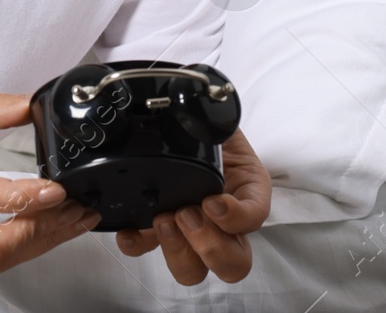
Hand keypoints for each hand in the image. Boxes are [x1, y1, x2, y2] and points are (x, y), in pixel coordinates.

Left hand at [114, 126, 270, 284]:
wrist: (178, 117)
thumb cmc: (203, 121)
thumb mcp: (219, 119)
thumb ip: (218, 122)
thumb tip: (206, 119)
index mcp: (246, 191)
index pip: (255, 218)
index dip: (236, 219)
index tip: (213, 202)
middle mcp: (223, 220)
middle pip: (232, 263)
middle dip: (210, 246)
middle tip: (188, 214)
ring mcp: (190, 229)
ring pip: (194, 268)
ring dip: (179, 251)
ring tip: (163, 218)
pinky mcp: (158, 228)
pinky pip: (147, 248)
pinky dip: (137, 244)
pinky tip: (130, 230)